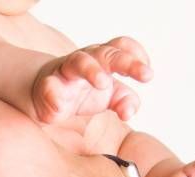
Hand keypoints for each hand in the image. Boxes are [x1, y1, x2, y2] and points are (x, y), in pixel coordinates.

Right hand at [33, 37, 152, 123]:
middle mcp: (86, 58)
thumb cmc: (83, 92)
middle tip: (145, 75)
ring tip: (103, 84)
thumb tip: (128, 113)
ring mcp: (65, 70)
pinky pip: (49, 87)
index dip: (137, 56)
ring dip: (92, 70)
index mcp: (103, 58)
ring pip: (79, 61)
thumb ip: (125, 101)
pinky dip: (55, 96)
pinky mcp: (47, 87)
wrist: (46, 94)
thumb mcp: (110, 97)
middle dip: (126, 62)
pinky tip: (61, 108)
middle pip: (107, 52)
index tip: (147, 75)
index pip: (122, 47)